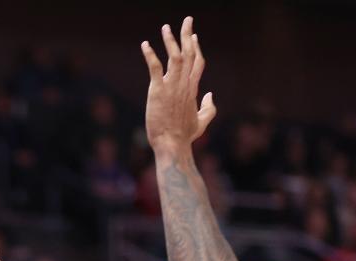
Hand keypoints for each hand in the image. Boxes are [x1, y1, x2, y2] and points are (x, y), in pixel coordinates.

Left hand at [142, 16, 215, 156]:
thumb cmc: (184, 136)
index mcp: (193, 90)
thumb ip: (209, 108)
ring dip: (170, 40)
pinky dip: (150, 55)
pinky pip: (155, 68)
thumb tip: (211, 95)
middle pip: (189, 54)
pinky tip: (145, 45)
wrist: (172, 145)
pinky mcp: (158, 91)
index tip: (194, 36)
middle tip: (187, 20)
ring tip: (166, 27)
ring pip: (175, 57)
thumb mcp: (202, 122)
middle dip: (187, 35)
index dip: (196, 48)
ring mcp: (172, 87)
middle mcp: (184, 85)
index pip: (197, 63)